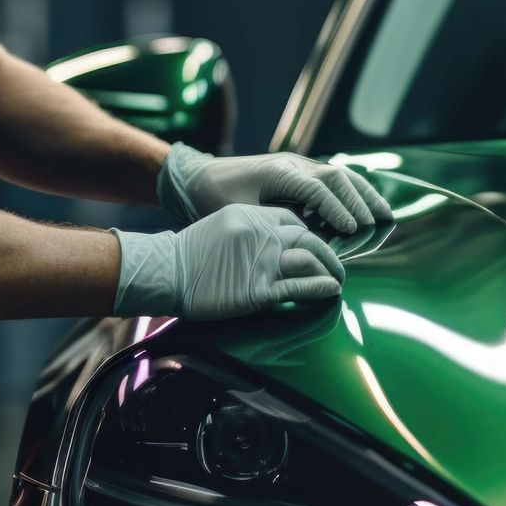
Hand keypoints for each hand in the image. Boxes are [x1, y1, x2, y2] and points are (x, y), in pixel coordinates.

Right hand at [112, 205, 345, 320]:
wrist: (166, 272)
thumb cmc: (191, 253)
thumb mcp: (223, 224)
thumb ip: (251, 228)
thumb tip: (276, 238)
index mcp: (252, 215)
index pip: (295, 220)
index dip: (312, 234)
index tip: (318, 247)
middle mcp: (262, 234)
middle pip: (310, 239)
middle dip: (330, 253)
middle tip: (338, 265)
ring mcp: (262, 261)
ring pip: (310, 260)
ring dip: (331, 270)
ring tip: (339, 280)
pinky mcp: (259, 290)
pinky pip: (300, 286)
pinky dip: (321, 287)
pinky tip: (331, 289)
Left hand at [157, 144, 393, 234]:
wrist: (199, 177)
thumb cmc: (215, 198)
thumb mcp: (239, 214)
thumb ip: (271, 225)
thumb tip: (302, 242)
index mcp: (280, 173)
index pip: (318, 189)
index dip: (337, 209)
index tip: (352, 230)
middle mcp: (294, 165)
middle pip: (336, 177)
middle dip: (360, 200)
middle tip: (378, 224)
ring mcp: (299, 165)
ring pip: (341, 174)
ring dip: (364, 193)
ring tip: (385, 213)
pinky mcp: (300, 172)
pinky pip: (333, 178)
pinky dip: (353, 191)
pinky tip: (366, 207)